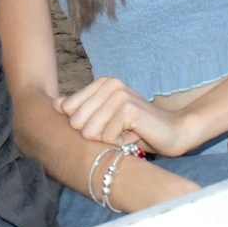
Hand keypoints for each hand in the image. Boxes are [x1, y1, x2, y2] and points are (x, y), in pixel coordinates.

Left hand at [56, 76, 199, 156]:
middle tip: (116, 132)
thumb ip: (81, 108)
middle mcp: (110, 84)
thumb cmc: (137, 127)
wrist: (173, 133)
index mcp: (102, 82)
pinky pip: (106, 137)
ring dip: (107, 140)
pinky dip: (119, 144)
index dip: (83, 126)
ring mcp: (119, 95)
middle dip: (94, 135)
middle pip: (76, 121)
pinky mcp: (128, 109)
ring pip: (89, 131)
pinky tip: (133, 137)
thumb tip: (53, 104)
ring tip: (124, 134)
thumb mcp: (106, 116)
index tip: (104, 126)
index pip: (69, 109)